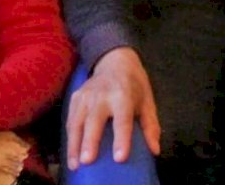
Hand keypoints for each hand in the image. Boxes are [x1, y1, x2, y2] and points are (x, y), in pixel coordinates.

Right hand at [65, 47, 160, 169]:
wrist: (114, 60)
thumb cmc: (133, 85)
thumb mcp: (147, 102)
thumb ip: (150, 126)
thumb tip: (155, 150)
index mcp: (123, 96)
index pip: (122, 120)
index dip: (122, 139)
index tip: (119, 158)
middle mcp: (102, 95)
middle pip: (94, 121)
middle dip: (90, 141)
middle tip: (87, 161)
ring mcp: (85, 96)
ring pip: (77, 122)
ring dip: (74, 144)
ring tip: (74, 164)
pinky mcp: (75, 97)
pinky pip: (71, 120)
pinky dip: (69, 137)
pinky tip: (71, 152)